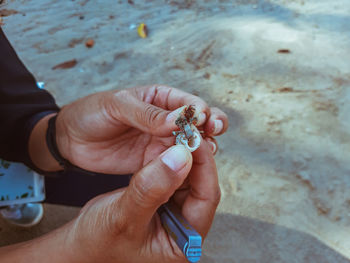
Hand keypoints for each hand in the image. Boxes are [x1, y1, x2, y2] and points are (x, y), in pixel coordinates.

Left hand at [55, 85, 227, 173]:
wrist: (71, 140)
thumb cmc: (92, 113)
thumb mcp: (117, 105)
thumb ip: (147, 114)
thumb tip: (178, 119)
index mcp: (160, 99)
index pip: (189, 103)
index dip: (199, 110)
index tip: (201, 119)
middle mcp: (166, 121)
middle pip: (199, 124)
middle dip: (211, 127)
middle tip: (212, 132)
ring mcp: (161, 142)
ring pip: (191, 146)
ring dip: (202, 148)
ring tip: (203, 152)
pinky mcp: (154, 162)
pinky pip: (175, 165)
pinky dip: (185, 167)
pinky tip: (188, 170)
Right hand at [69, 140, 219, 262]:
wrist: (82, 243)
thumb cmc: (99, 241)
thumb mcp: (123, 216)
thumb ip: (151, 188)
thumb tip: (182, 156)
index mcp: (186, 240)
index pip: (206, 197)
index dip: (204, 165)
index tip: (194, 138)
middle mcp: (186, 226)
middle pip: (201, 184)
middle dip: (194, 157)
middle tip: (186, 131)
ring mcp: (175, 212)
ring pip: (188, 177)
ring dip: (182, 156)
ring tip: (177, 134)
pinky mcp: (164, 200)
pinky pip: (173, 176)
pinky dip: (168, 160)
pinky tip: (164, 145)